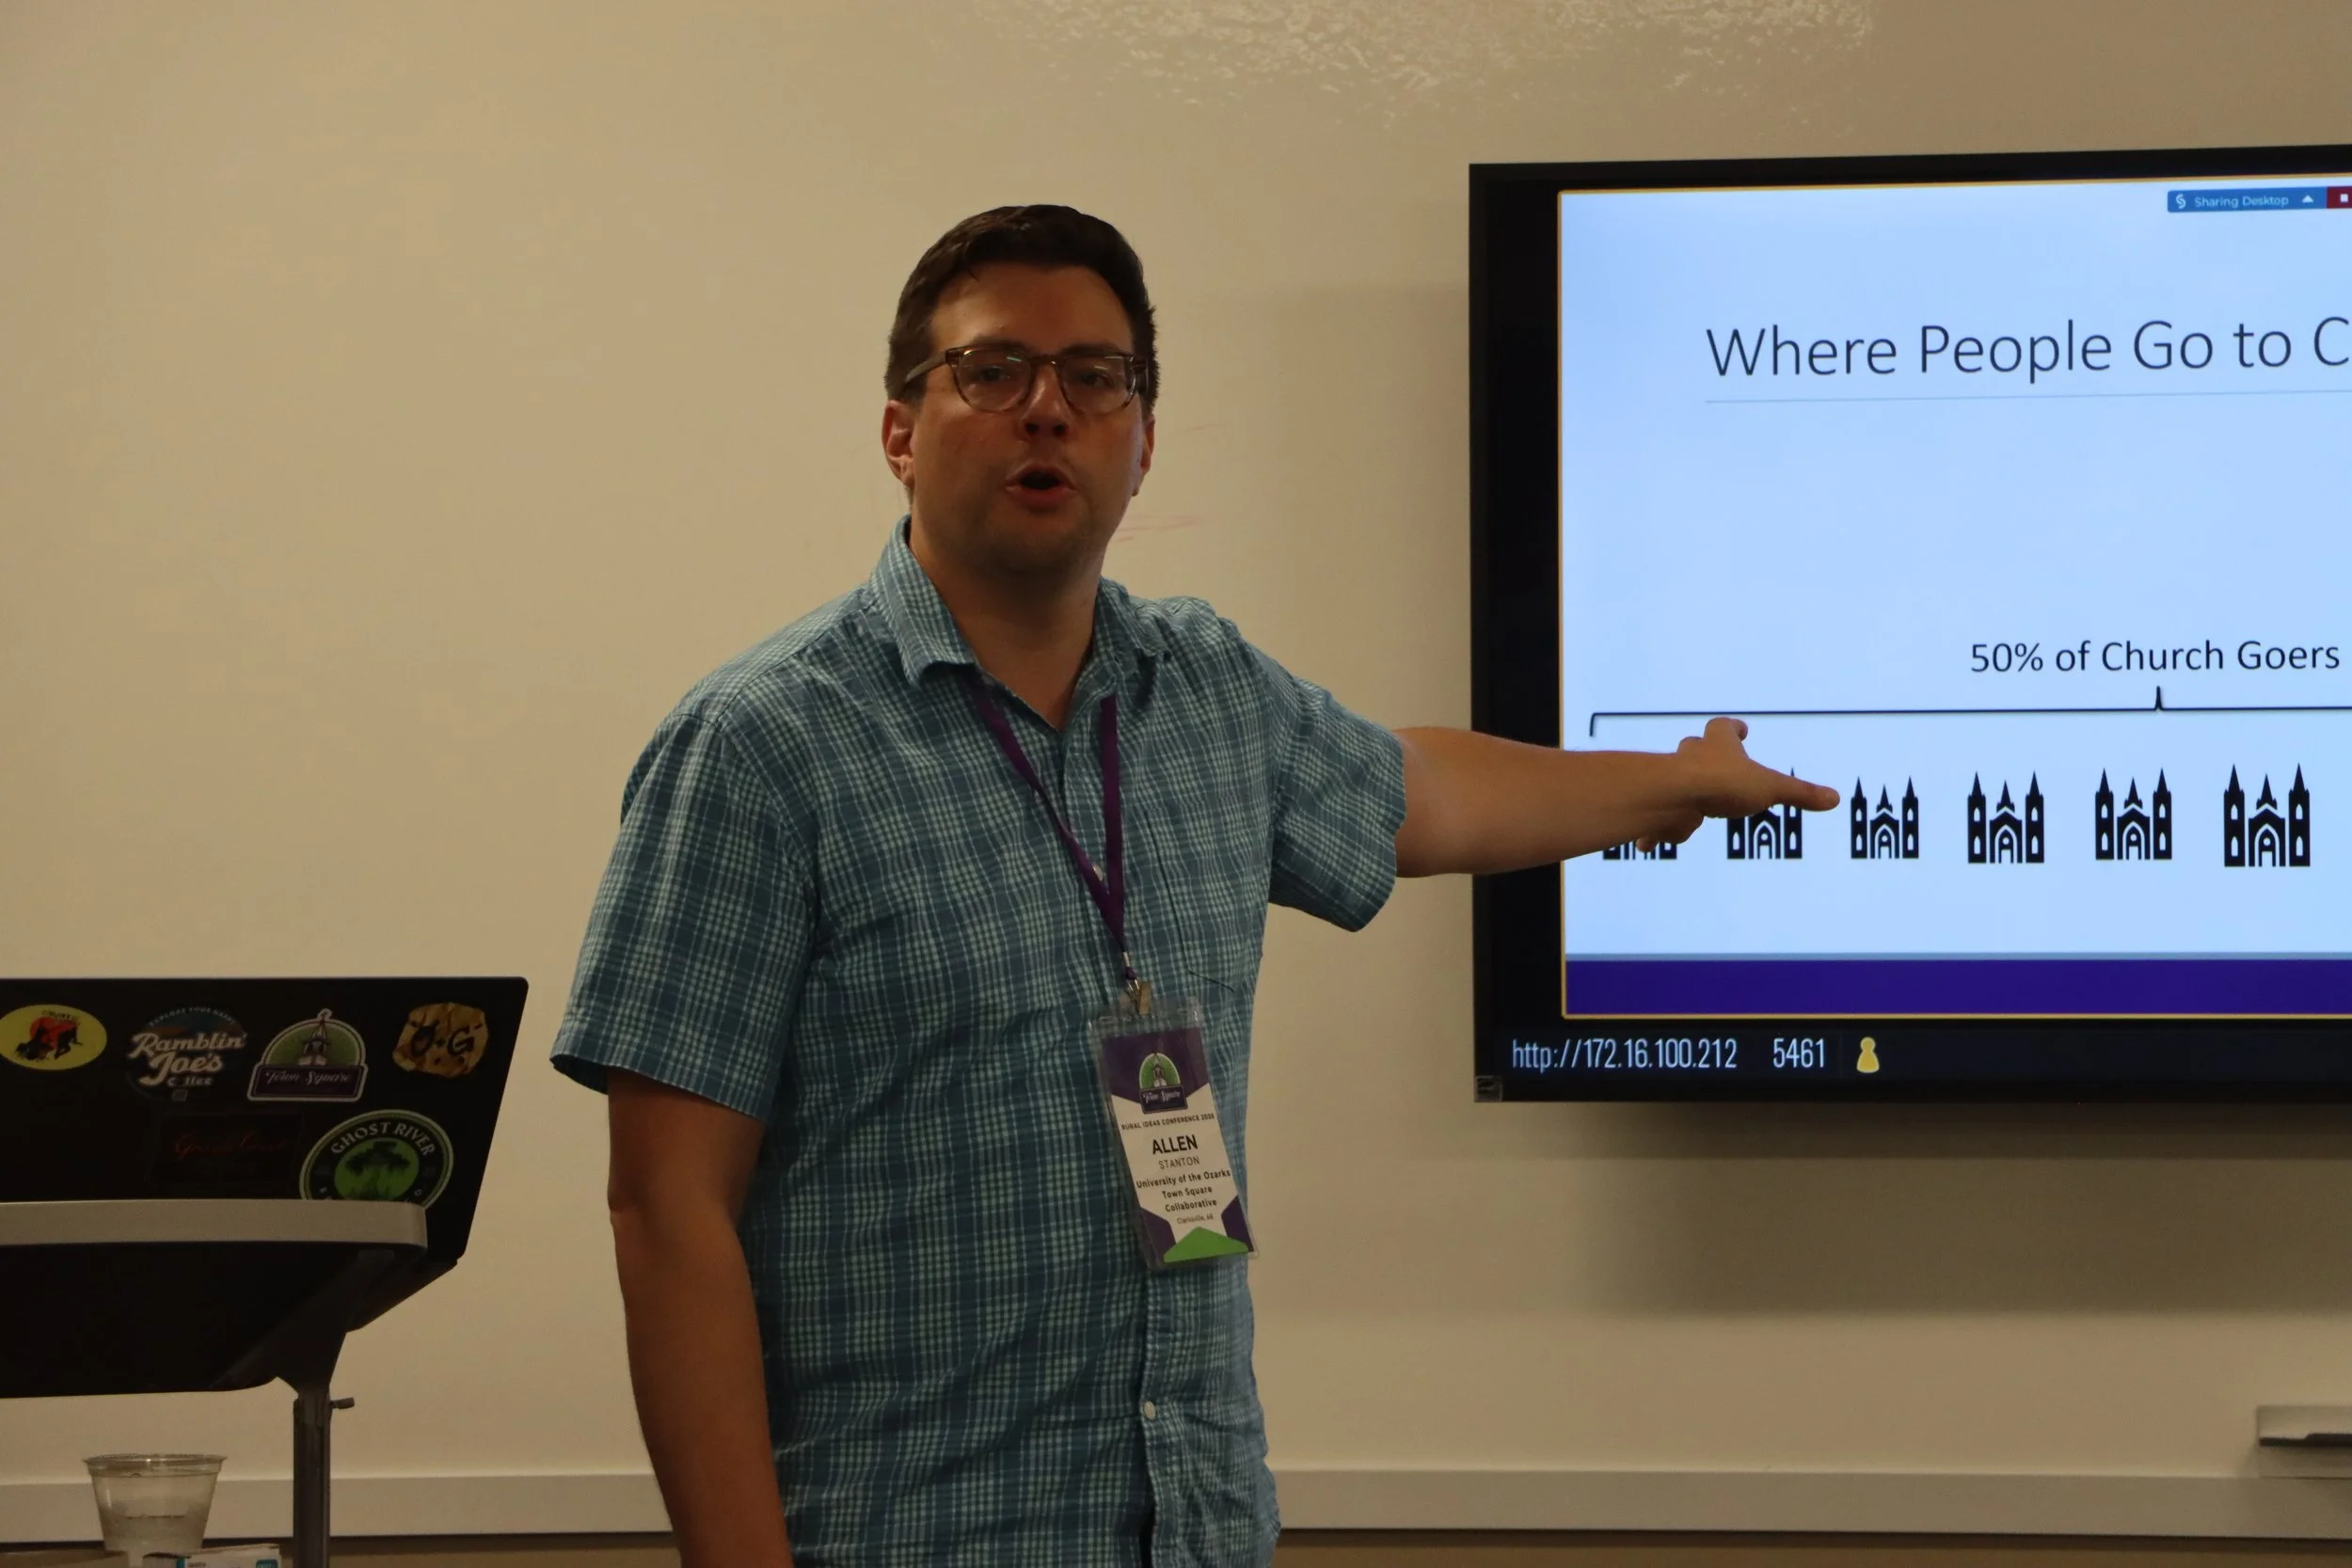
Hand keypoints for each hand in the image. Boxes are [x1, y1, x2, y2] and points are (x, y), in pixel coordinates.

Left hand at [1640, 717, 1841, 847]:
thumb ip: (1799, 793)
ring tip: (1689, 805)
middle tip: (1709, 758)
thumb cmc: (1722, 784)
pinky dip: (1655, 830)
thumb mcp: (1769, 789)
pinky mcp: (1657, 807)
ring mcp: (1670, 780)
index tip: (1740, 729)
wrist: (1672, 797)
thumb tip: (1835, 798)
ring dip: (1681, 790)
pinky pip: (1655, 818)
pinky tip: (1649, 844)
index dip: (1732, 729)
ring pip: (1673, 780)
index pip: (1724, 728)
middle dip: (1701, 754)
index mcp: (1718, 746)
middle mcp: (1690, 758)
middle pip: (1693, 747)